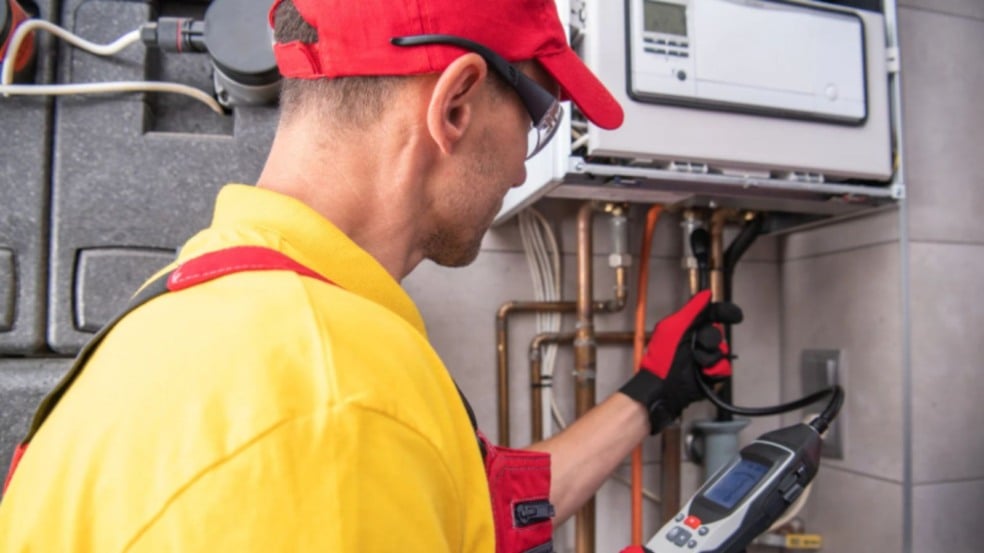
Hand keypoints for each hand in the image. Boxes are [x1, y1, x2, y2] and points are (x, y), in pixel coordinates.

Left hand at [619, 290, 742, 433]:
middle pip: (719, 333)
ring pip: (723, 352)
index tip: (735, 316)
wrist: (663, 387)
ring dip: (710, 358)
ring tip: (696, 363)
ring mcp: (705, 358)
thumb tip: (706, 294)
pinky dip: (715, 371)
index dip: (725, 313)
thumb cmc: (661, 358)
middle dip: (710, 340)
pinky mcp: (710, 374)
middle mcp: (698, 341)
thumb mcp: (673, 328)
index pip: (712, 315)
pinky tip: (703, 373)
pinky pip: (724, 368)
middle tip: (696, 347)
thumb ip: (691, 310)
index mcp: (688, 327)